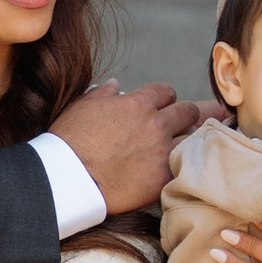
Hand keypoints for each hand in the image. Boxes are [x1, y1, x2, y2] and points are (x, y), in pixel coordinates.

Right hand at [51, 79, 208, 214]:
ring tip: (192, 145)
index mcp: (137, 103)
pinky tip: (187, 168)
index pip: (166, 92)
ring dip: (191, 140)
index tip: (162, 105)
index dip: (165, 98)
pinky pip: (185, 166)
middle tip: (188, 122)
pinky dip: (186, 165)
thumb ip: (103, 93)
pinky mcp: (162, 177)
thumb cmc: (69, 140)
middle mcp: (155, 124)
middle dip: (188, 115)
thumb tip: (115, 84)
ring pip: (193, 138)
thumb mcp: (82, 106)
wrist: (68, 178)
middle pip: (189, 111)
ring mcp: (161, 151)